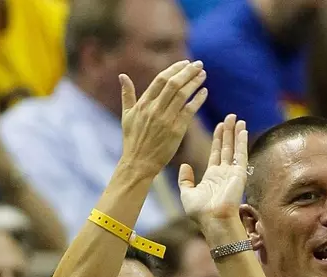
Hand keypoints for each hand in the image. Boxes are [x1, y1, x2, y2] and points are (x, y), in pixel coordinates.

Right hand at [119, 60, 207, 178]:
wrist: (139, 163)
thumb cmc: (133, 140)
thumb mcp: (126, 116)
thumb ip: (127, 95)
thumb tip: (122, 76)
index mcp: (143, 104)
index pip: (160, 79)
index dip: (174, 69)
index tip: (185, 63)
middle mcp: (154, 109)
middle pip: (173, 84)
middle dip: (187, 72)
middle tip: (199, 64)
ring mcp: (165, 119)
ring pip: (182, 95)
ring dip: (194, 82)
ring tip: (203, 74)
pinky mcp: (176, 130)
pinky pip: (189, 111)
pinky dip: (197, 100)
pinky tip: (204, 92)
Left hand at [178, 114, 247, 214]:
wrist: (213, 220)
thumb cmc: (200, 212)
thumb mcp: (187, 194)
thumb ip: (185, 180)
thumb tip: (184, 166)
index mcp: (212, 177)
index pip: (216, 153)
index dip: (218, 139)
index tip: (219, 125)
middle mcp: (224, 173)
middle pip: (227, 147)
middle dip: (228, 132)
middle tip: (230, 117)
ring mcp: (233, 173)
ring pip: (235, 148)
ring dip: (236, 133)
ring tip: (237, 119)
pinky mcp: (239, 174)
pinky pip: (241, 154)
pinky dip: (242, 142)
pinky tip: (242, 129)